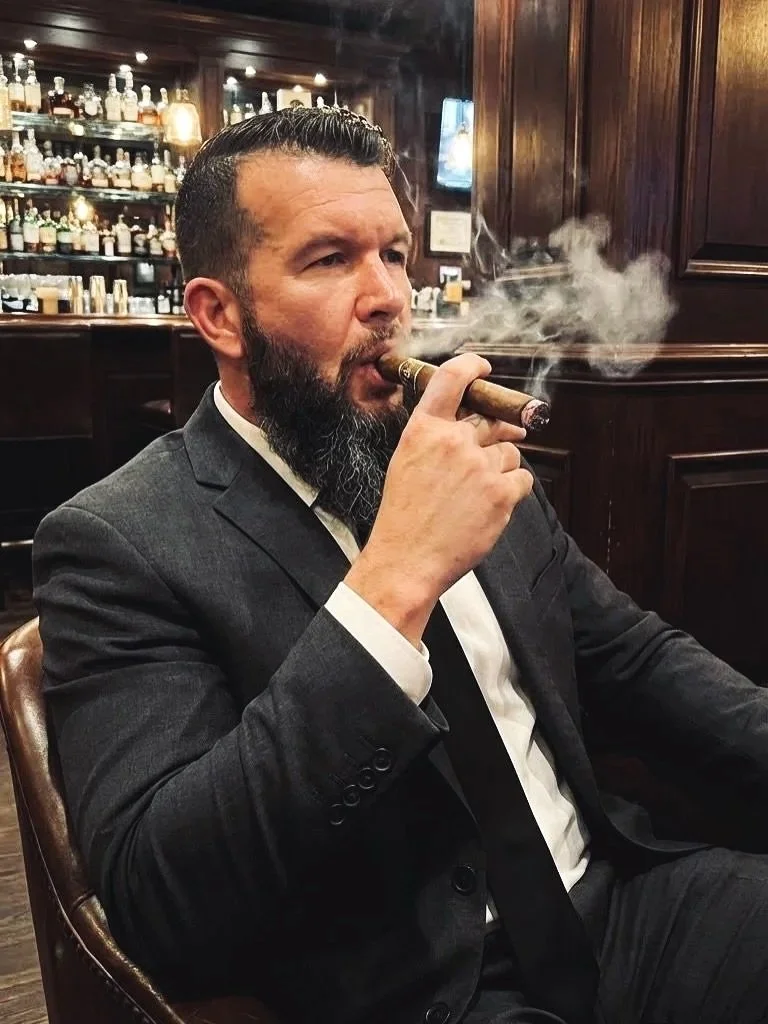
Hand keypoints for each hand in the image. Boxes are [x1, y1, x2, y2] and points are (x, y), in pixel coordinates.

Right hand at [344, 353, 533, 644]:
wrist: (407, 559)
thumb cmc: (403, 516)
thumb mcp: (406, 462)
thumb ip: (435, 437)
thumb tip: (471, 425)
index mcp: (424, 429)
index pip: (452, 379)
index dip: (472, 366)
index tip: (483, 367)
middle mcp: (453, 441)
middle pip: (491, 420)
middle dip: (498, 431)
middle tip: (499, 442)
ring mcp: (480, 466)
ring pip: (510, 451)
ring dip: (502, 466)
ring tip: (480, 492)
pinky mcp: (501, 492)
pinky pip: (523, 478)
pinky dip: (513, 490)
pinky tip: (492, 505)